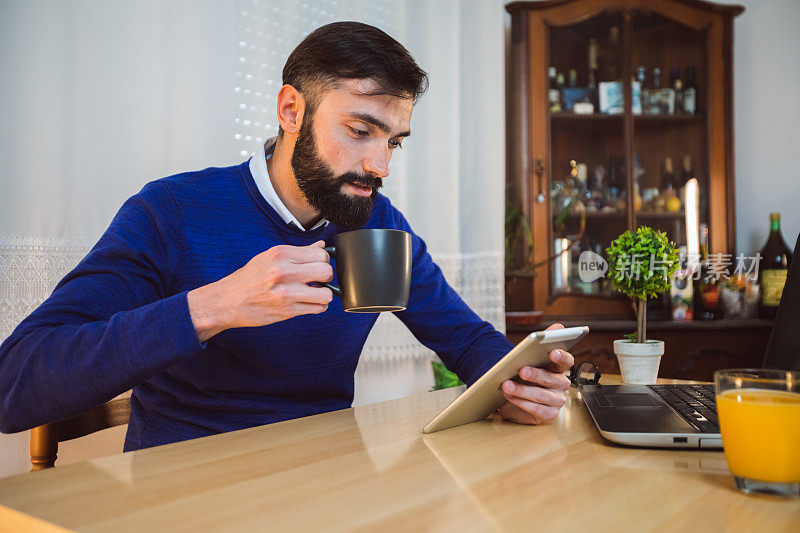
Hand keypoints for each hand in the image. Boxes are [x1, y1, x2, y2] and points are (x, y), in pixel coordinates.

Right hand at [187, 240, 333, 340]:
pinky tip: (308, 303)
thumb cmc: (249, 278)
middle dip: (326, 276)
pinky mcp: (287, 311)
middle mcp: (283, 271)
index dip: (323, 260)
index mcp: (280, 254)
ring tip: (314, 293)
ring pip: (326, 294)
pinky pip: (317, 309)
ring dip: (324, 294)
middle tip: (317, 279)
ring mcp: (286, 293)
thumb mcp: (270, 257)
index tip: (316, 265)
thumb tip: (321, 246)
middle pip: (326, 271)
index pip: (320, 254)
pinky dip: (317, 306)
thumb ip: (298, 253)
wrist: (227, 301)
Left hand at [497, 323, 573, 424]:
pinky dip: (522, 403)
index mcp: (559, 367)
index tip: (552, 352)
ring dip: (523, 391)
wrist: (510, 389)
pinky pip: (537, 410)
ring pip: (543, 396)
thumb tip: (559, 327)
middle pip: (552, 379)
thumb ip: (545, 339)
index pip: (567, 361)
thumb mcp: (530, 354)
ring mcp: (556, 400)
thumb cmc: (523, 369)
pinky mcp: (547, 414)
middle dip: (536, 375)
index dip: (561, 356)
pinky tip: (510, 397)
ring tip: (506, 385)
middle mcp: (560, 384)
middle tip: (522, 370)